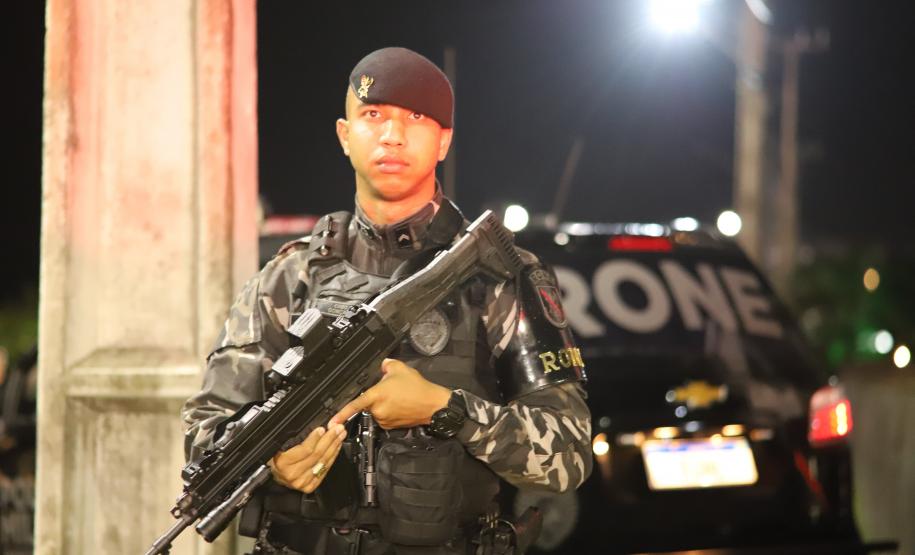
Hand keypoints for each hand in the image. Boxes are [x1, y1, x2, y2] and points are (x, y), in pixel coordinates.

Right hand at [270, 424, 345, 493]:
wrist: (278, 475)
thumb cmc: (279, 458)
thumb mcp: (282, 445)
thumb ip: (296, 437)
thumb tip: (315, 426)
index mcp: (283, 462)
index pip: (305, 450)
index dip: (315, 438)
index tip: (322, 429)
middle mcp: (292, 474)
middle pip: (317, 455)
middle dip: (330, 439)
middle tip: (338, 428)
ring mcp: (302, 481)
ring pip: (323, 461)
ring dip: (334, 446)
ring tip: (340, 435)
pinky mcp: (310, 486)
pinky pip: (325, 469)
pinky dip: (333, 457)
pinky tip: (336, 447)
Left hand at [330, 358, 450, 428]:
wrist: (434, 405)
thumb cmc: (418, 387)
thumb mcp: (401, 368)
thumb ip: (386, 364)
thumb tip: (381, 365)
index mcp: (377, 395)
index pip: (355, 404)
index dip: (342, 413)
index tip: (331, 422)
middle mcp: (379, 410)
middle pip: (369, 403)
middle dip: (376, 397)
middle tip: (391, 390)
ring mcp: (384, 420)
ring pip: (376, 411)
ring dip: (383, 405)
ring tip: (399, 398)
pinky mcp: (391, 427)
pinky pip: (384, 418)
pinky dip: (389, 412)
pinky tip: (401, 406)